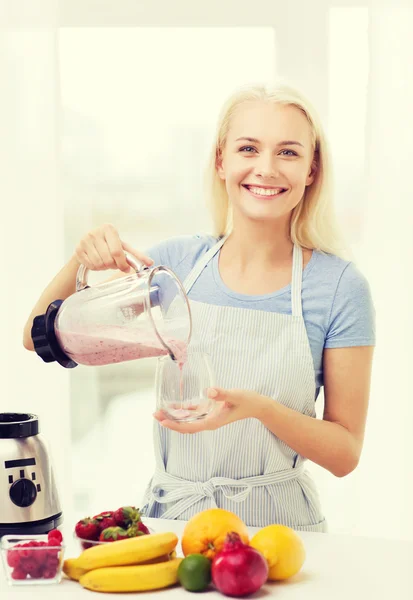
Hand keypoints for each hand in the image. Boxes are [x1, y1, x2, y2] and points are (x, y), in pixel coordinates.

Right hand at [74, 223, 152, 272]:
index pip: (117, 251)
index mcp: (109, 229)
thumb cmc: (109, 244)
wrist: (88, 243)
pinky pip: (90, 265)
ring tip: (105, 262)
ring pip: (99, 264)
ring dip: (104, 267)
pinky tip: (96, 262)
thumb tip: (150, 263)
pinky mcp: (78, 249)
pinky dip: (96, 268)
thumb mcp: (122, 246)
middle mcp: (95, 232)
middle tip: (114, 264)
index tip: (125, 268)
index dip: (122, 263)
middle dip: (113, 265)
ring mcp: (85, 240)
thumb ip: (135, 255)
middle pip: (108, 259)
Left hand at [153, 388, 270, 432]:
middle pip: (185, 425)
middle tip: (155, 414)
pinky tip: (173, 406)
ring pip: (187, 419)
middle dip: (169, 421)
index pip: (190, 427)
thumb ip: (222, 393)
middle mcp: (208, 421)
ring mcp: (208, 417)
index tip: (163, 421)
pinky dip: (182, 410)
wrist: (256, 405)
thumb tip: (208, 391)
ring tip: (159, 410)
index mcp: (213, 422)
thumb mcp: (235, 396)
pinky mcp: (209, 410)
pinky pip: (193, 412)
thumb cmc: (247, 401)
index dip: (175, 425)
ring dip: (173, 416)